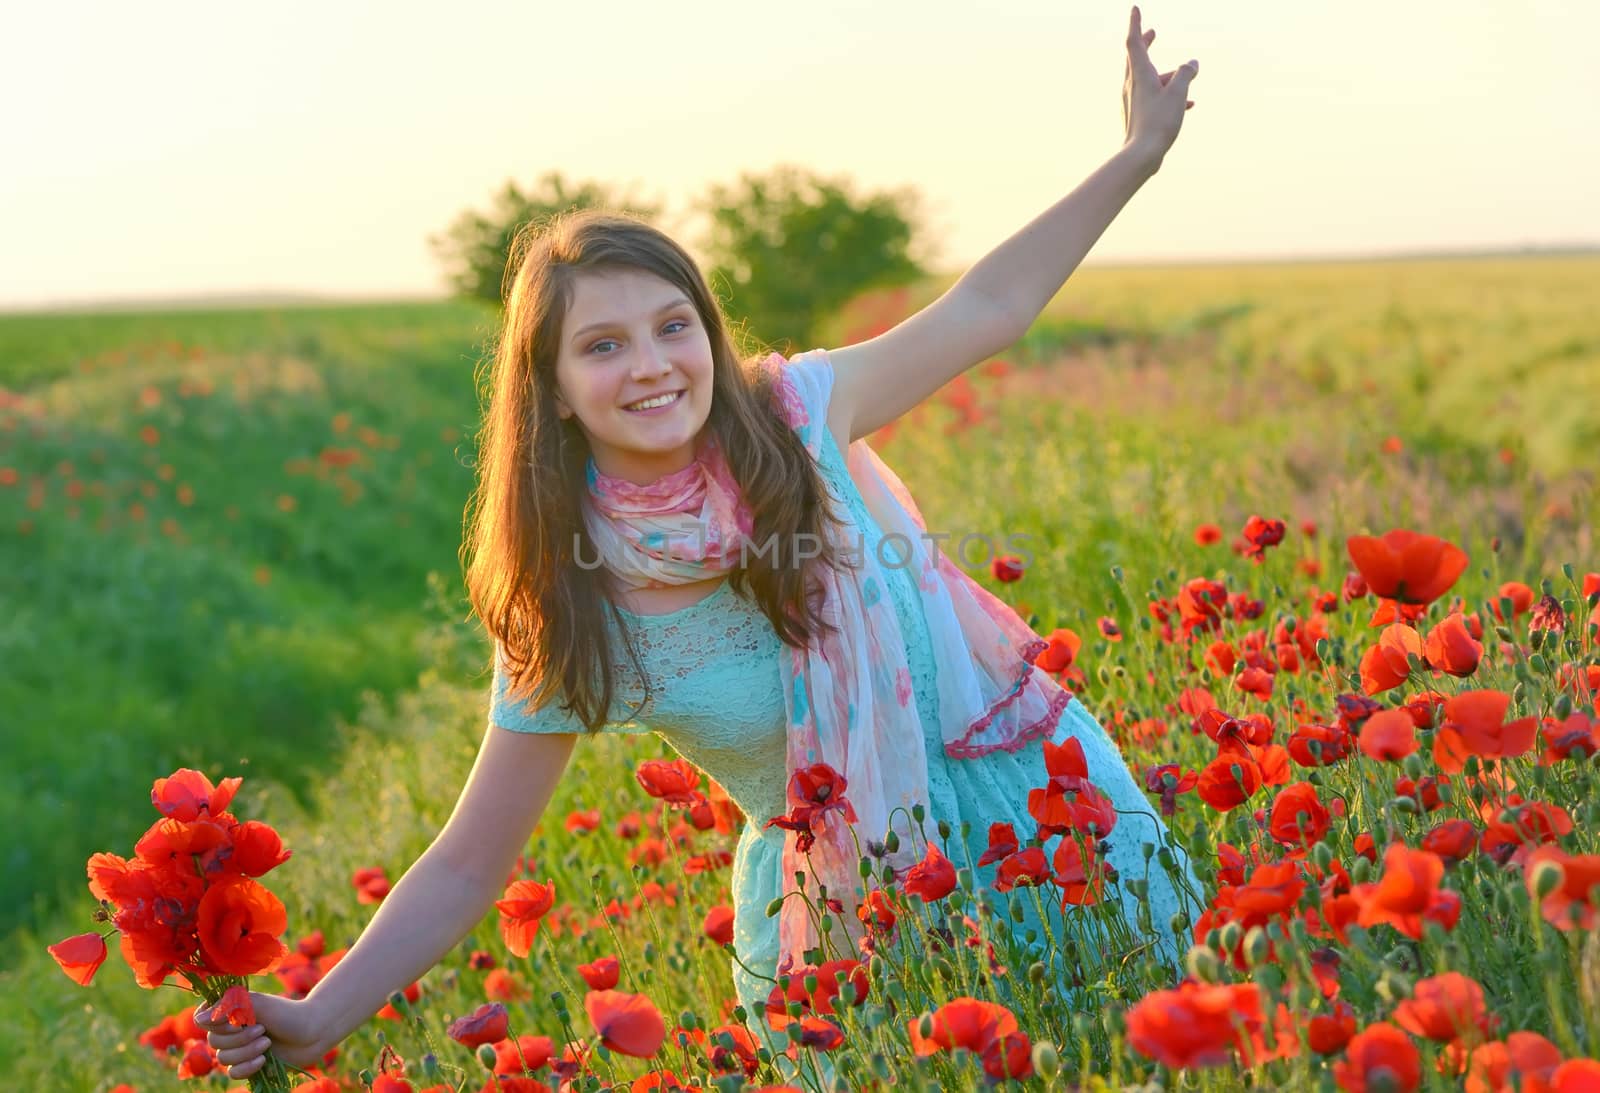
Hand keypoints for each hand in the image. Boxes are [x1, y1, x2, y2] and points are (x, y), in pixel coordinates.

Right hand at [195, 992, 329, 1080]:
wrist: (312, 1032)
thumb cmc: (286, 1012)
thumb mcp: (258, 1004)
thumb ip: (228, 1007)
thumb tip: (197, 1018)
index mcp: (230, 1010)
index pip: (202, 1019)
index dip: (216, 1023)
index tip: (236, 1020)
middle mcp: (231, 1029)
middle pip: (213, 1041)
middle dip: (239, 1038)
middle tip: (263, 1029)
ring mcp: (238, 1048)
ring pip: (223, 1058)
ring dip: (246, 1051)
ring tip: (268, 1042)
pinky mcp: (247, 1065)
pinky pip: (233, 1073)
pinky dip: (247, 1067)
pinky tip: (264, 1060)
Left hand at [1121, 5, 1197, 166]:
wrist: (1141, 156)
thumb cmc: (1158, 122)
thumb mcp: (1178, 93)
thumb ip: (1186, 74)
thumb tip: (1193, 63)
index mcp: (1139, 75)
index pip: (1134, 42)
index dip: (1135, 23)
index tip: (1135, 8)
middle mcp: (1132, 85)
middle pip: (1136, 58)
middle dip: (1145, 43)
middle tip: (1152, 32)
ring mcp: (1133, 101)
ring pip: (1150, 79)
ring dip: (1167, 75)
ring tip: (1187, 77)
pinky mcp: (1138, 115)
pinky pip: (1154, 97)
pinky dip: (1169, 94)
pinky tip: (1188, 103)